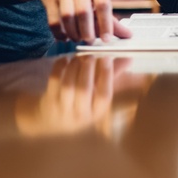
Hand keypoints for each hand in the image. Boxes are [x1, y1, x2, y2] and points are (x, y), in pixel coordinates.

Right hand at [15, 0, 133, 42]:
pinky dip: (59, 33)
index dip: (106, 24)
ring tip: (76, 38)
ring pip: (67, 17)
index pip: (103, 4)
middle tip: (89, 40)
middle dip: (87, 31)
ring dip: (73, 33)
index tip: (107, 39)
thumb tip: (127, 35)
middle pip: (83, 12)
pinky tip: (64, 36)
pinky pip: (53, 21)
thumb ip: (109, 16)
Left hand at [15, 54, 129, 136]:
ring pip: (68, 85)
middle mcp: (80, 114)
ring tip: (79, 57)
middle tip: (91, 55)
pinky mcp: (48, 101)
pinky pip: (53, 81)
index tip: (107, 58)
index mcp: (96, 113)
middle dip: (88, 69)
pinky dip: (59, 67)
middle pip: (84, 90)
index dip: (106, 76)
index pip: (104, 96)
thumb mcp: (97, 96)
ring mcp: (62, 109)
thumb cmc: (81, 104)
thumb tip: (129, 59)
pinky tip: (65, 59)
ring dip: (74, 67)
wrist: (50, 122)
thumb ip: (113, 77)